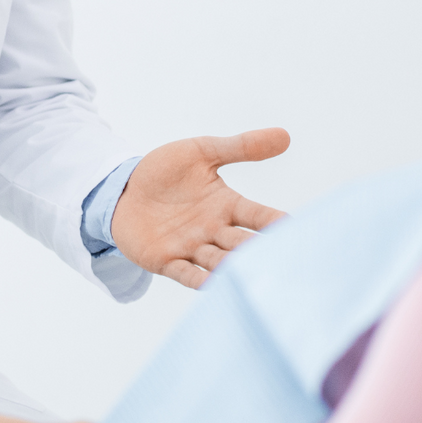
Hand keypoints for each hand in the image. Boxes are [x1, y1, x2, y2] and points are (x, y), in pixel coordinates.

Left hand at [110, 127, 289, 287]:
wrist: (124, 189)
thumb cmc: (166, 171)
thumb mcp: (203, 152)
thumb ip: (241, 146)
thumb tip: (284, 136)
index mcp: (226, 205)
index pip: (257, 216)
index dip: (275, 222)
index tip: (297, 228)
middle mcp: (213, 230)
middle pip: (242, 243)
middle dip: (261, 252)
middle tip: (284, 262)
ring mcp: (191, 247)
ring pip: (218, 261)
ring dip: (233, 267)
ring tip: (249, 271)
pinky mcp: (166, 260)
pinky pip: (186, 274)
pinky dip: (200, 280)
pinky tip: (214, 286)